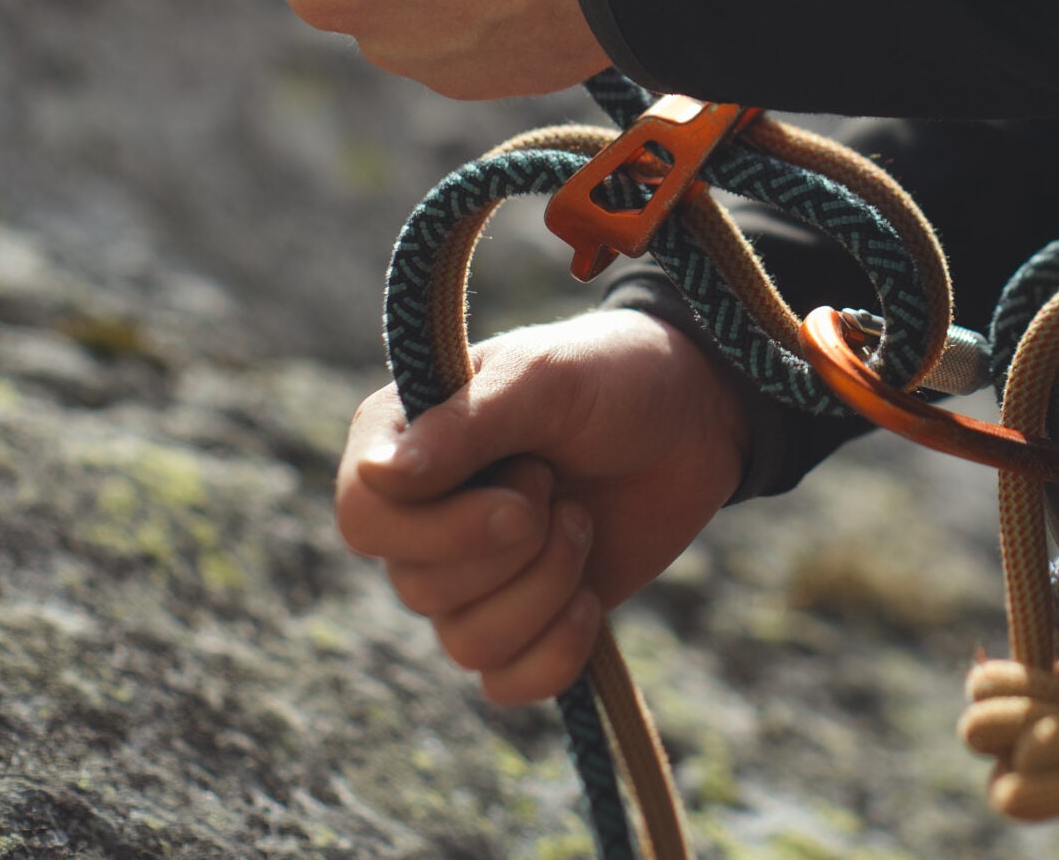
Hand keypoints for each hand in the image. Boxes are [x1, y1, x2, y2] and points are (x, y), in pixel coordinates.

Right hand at [335, 308, 750, 703]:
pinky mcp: (523, 620)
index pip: (364, 519)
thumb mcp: (545, 380)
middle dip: (513, 548)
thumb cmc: (610, 377)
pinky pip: (503, 682)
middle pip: (418, 586)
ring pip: (465, 642)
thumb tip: (378, 477)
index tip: (524, 493)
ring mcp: (470, 575)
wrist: (693, 417)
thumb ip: (465, 426)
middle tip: (558, 487)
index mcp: (401, 442)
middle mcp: (421, 515)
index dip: (441, 527)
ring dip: (544, 589)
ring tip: (583, 522)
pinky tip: (590, 600)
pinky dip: (554, 652)